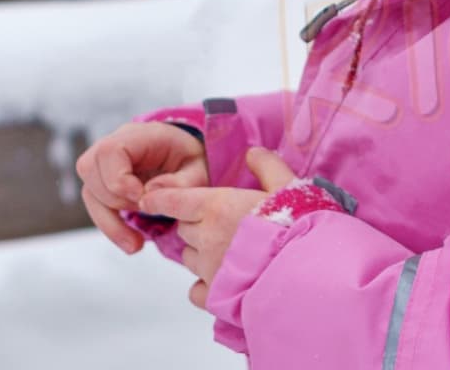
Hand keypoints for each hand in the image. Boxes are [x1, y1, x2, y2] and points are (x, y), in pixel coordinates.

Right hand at [75, 121, 208, 253]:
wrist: (186, 160)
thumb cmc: (191, 161)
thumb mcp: (199, 170)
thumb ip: (181, 182)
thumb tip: (148, 194)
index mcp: (141, 134)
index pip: (111, 150)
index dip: (118, 178)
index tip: (141, 198)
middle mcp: (117, 143)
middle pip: (91, 169)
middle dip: (115, 201)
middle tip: (145, 212)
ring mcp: (106, 162)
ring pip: (89, 190)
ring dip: (109, 222)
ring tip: (136, 243)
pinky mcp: (103, 181)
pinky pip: (95, 204)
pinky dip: (109, 226)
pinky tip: (130, 242)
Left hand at [138, 146, 296, 308]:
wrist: (302, 272)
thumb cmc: (294, 225)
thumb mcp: (286, 185)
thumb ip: (267, 165)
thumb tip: (252, 153)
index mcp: (218, 206)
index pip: (174, 200)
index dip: (160, 198)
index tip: (147, 199)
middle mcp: (206, 237)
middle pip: (183, 227)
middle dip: (194, 223)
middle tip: (219, 221)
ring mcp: (208, 269)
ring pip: (188, 256)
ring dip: (199, 250)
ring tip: (226, 249)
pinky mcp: (215, 296)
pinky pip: (194, 289)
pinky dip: (201, 283)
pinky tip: (220, 277)